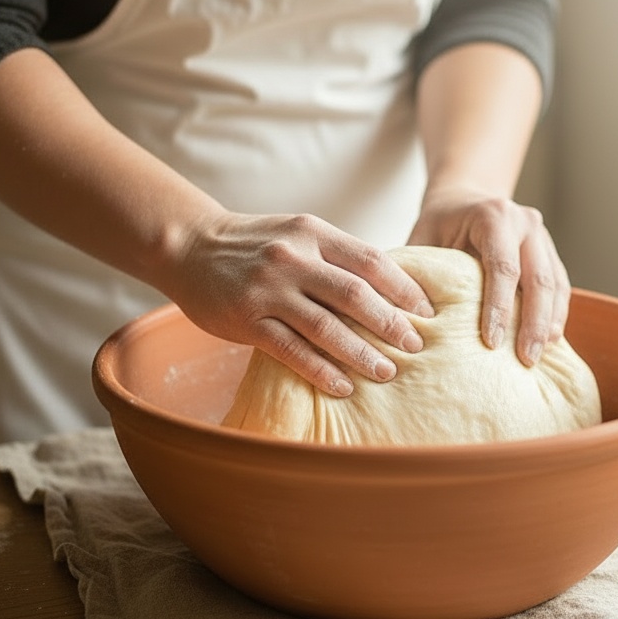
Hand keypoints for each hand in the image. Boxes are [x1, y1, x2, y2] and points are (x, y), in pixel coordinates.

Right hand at [164, 211, 434, 396]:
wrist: (190, 246)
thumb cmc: (255, 245)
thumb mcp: (298, 234)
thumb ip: (336, 256)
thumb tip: (390, 290)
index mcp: (312, 232)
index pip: (371, 260)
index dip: (404, 288)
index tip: (427, 311)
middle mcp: (293, 258)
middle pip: (354, 295)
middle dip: (391, 324)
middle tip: (416, 345)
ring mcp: (268, 290)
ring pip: (326, 327)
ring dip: (361, 353)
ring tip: (387, 372)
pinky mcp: (246, 320)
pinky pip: (292, 351)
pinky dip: (321, 371)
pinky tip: (343, 386)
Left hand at [408, 188, 568, 365]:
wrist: (464, 200)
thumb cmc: (438, 225)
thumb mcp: (421, 240)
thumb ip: (415, 271)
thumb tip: (402, 316)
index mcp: (494, 216)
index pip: (502, 266)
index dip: (499, 306)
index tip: (491, 342)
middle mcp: (525, 222)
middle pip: (538, 278)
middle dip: (533, 322)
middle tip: (525, 359)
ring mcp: (542, 236)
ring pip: (555, 284)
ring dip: (549, 323)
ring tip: (538, 357)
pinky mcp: (551, 252)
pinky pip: (561, 286)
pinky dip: (556, 314)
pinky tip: (549, 341)